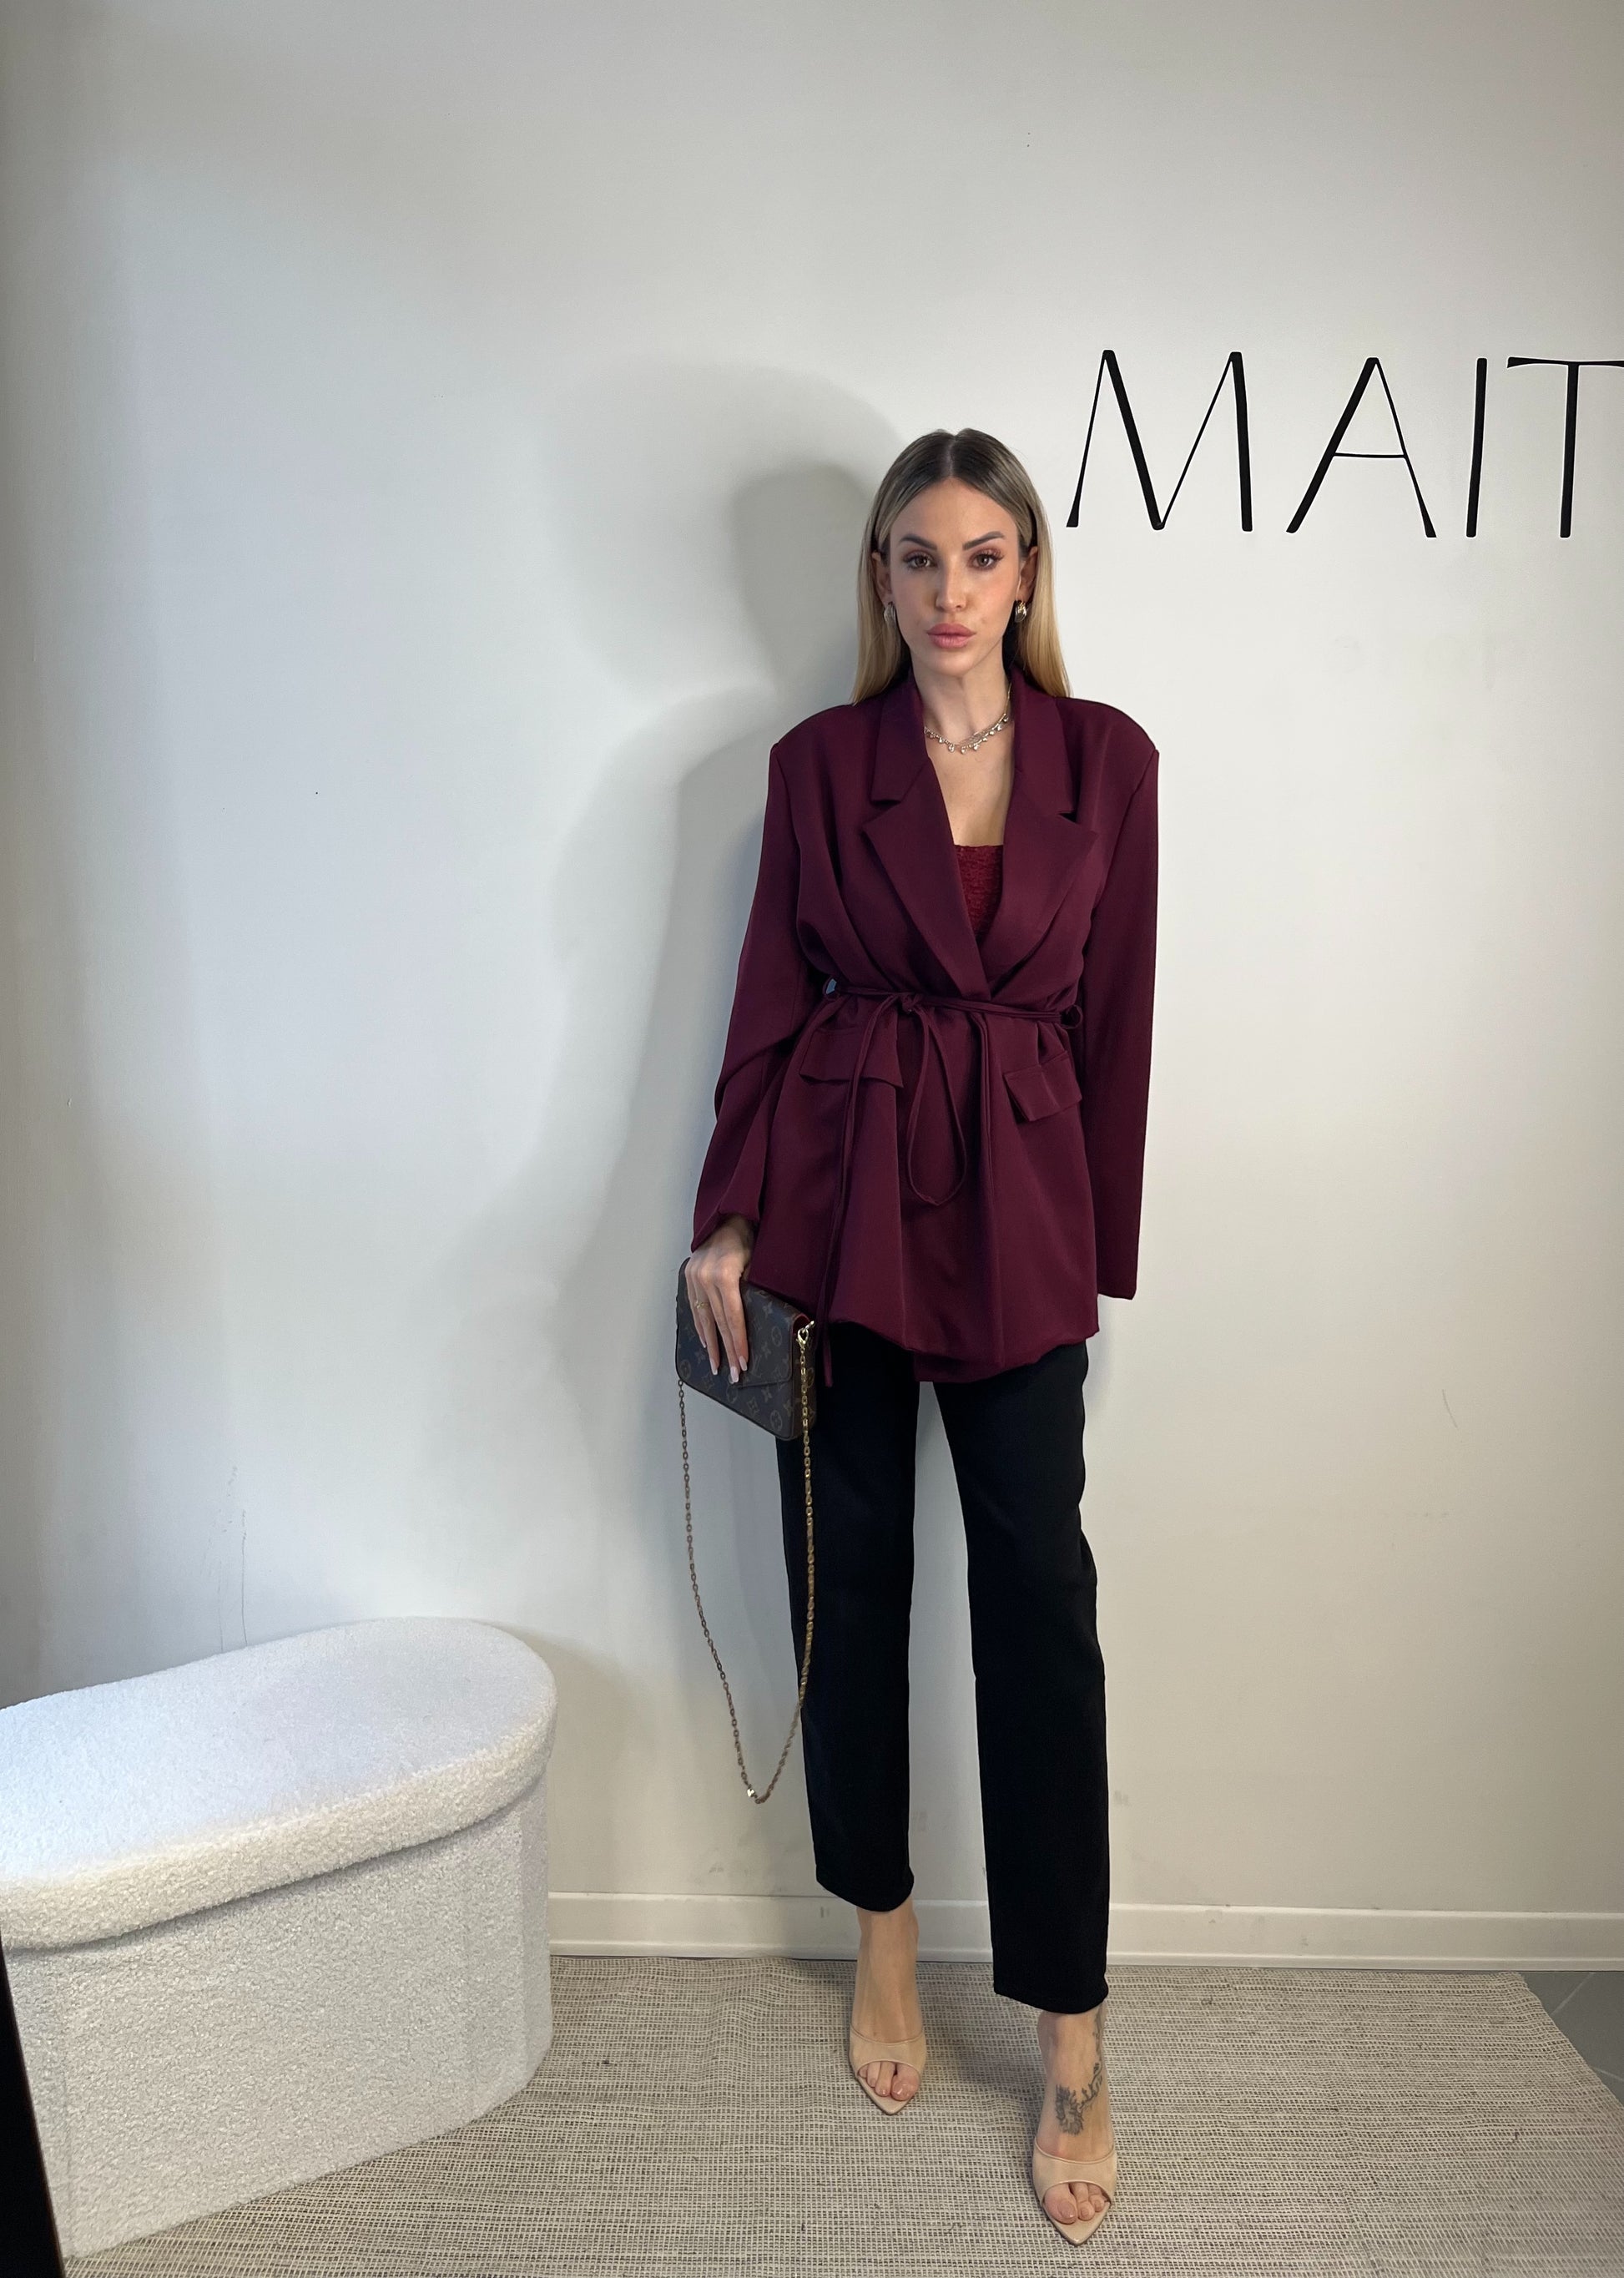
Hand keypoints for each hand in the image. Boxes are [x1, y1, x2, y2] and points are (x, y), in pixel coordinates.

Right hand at [685, 1216, 754, 1381]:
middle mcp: (704, 1278)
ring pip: (703, 1318)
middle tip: (733, 1374)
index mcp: (723, 1275)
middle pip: (718, 1322)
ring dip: (711, 1344)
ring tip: (717, 1366)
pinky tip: (706, 1342)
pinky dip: (700, 1326)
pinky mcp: (688, 1277)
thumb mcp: (757, 1262)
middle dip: (727, 1350)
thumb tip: (755, 1320)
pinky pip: (694, 1307)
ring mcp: (693, 1278)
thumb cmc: (747, 1238)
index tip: (743, 1362)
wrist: (726, 1217)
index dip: (738, 1341)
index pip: (732, 1317)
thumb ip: (754, 1290)